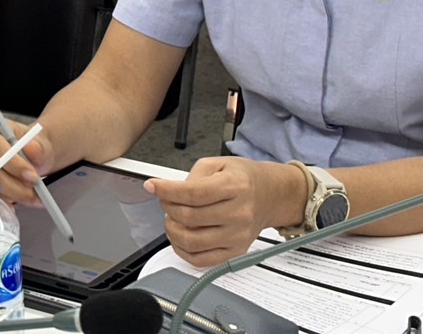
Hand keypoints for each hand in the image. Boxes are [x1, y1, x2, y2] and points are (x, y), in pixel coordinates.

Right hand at [0, 119, 58, 208]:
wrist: (35, 159)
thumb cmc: (34, 150)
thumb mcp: (42, 145)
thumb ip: (38, 148)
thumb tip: (32, 149)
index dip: (14, 164)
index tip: (33, 176)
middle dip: (15, 186)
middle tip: (34, 194)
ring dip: (8, 198)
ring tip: (28, 200)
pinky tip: (1, 211)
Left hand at [144, 157, 302, 267]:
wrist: (270, 196)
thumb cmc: (244, 179)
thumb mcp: (217, 164)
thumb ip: (192, 176)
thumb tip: (169, 190)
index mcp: (235, 187)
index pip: (193, 193)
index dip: (166, 190)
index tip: (152, 186)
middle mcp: (239, 213)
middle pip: (189, 217)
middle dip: (167, 207)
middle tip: (165, 199)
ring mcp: (238, 236)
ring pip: (192, 241)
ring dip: (172, 229)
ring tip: (172, 217)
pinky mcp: (235, 252)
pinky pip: (201, 260)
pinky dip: (182, 250)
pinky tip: (179, 236)